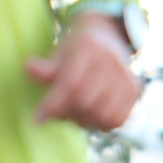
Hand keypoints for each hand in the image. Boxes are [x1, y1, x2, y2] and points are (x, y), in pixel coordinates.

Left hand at [27, 14, 140, 131]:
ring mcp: (126, 76)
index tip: (37, 120)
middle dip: (64, 113)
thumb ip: (45, 68)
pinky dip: (99, 123)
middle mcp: (112, 60)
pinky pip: (115, 120)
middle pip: (84, 101)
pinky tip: (90, 114)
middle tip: (56, 113)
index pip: (71, 84)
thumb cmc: (75, 52)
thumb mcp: (58, 55)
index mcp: (89, 46)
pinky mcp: (134, 91)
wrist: (108, 39)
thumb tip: (28, 67)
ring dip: (81, 120)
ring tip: (73, 111)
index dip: (52, 105)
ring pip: (100, 114)